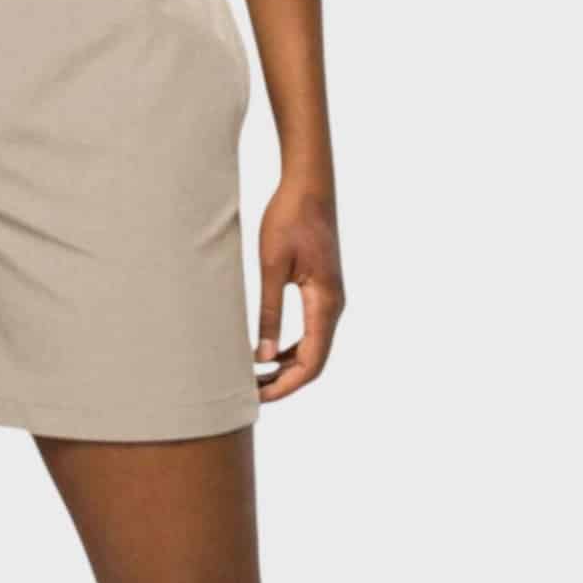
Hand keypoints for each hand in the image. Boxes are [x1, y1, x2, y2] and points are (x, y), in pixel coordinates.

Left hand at [255, 184, 345, 400]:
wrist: (309, 185)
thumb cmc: (288, 218)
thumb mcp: (271, 267)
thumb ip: (268, 313)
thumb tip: (261, 357)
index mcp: (325, 303)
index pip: (311, 362)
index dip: (286, 386)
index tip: (257, 397)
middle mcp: (334, 306)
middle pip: (313, 362)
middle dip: (283, 382)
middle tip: (248, 393)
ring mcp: (330, 300)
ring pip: (312, 349)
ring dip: (286, 368)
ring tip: (252, 377)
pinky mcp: (322, 292)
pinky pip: (310, 332)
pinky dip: (289, 349)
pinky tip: (264, 354)